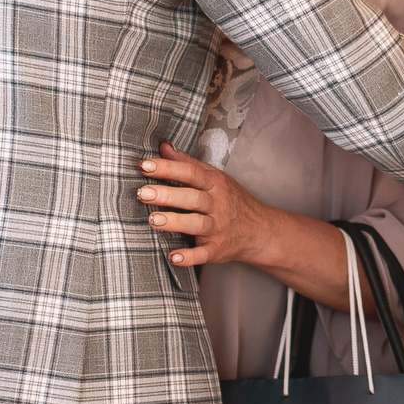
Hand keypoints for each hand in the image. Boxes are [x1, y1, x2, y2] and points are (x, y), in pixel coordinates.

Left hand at [138, 142, 280, 269]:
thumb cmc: (232, 200)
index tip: (145, 165)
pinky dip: (189, 257)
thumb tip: (163, 146)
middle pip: (192, 197)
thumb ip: (187, 162)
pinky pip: (203, 253)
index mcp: (214, 184)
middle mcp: (217, 204)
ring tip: (153, 220)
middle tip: (143, 193)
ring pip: (196, 224)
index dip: (168, 168)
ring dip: (175, 222)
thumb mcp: (214, 177)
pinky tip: (173, 257)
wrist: (260, 230)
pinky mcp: (217, 249)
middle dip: (167, 195)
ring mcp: (218, 228)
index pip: (190, 172)